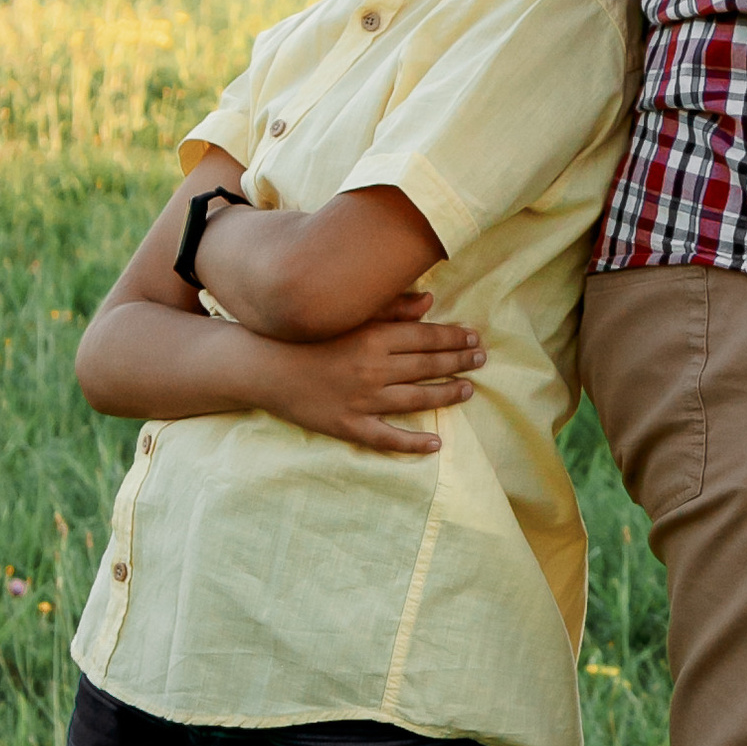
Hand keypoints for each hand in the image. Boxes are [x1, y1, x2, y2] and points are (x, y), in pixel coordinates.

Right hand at [262, 294, 485, 454]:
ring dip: (446, 395)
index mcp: (373, 338)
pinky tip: (436, 443)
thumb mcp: (347, 315)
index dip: (454, 338)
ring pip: (416, 400)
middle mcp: (373, 369)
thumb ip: (389, 307)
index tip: (474, 337)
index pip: (426, 337)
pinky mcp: (348, 425)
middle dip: (459, 362)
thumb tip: (429, 302)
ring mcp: (362, 401)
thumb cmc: (306, 335)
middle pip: (427, 366)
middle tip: (482, 359)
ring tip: (468, 390)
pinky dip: (413, 443)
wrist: (264, 366)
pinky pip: (387, 438)